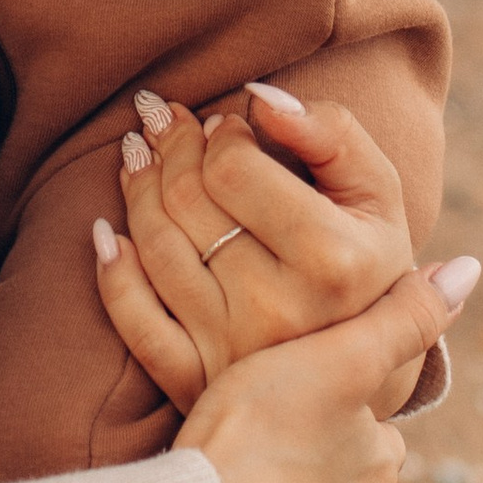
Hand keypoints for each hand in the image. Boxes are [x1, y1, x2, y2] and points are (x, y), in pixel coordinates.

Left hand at [96, 82, 477, 416]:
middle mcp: (278, 310)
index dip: (219, 134)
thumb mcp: (375, 192)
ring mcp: (232, 351)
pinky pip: (136, 325)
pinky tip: (107, 234)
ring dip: (136, 190)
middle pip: (186, 204)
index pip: (233, 171)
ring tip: (137, 155)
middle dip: (168, 147)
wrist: (359, 364)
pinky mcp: (196, 381)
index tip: (224, 123)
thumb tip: (259, 100)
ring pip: (154, 250)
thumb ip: (332, 134)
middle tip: (164, 121)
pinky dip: (113, 275)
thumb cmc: (366, 257)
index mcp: (332, 260)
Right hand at [174, 265, 469, 482]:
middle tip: (258, 429)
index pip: (374, 429)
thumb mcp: (337, 356)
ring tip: (229, 474)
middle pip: (338, 479)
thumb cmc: (261, 433)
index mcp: (376, 468)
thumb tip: (470, 270)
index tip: (300, 389)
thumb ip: (403, 316)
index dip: (338, 402)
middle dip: (309, 459)